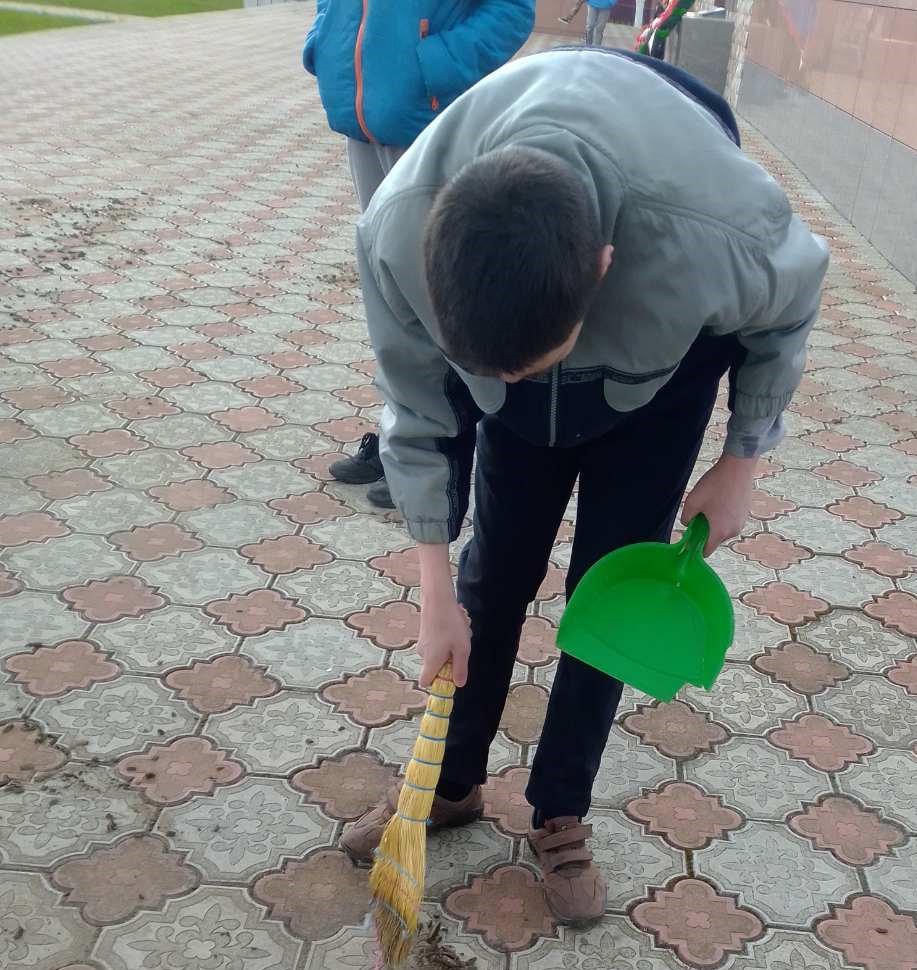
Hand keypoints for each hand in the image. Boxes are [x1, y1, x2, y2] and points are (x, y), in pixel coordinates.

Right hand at [415, 542, 470, 687]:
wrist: (438, 599)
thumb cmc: (451, 624)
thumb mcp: (462, 649)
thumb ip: (460, 669)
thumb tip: (458, 684)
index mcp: (430, 661)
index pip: (426, 682)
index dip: (438, 683)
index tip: (451, 675)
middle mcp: (423, 654)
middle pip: (435, 667)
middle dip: (449, 661)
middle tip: (461, 648)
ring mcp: (423, 642)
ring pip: (438, 653)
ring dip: (450, 647)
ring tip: (460, 633)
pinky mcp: (425, 632)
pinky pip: (437, 642)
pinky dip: (446, 638)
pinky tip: (454, 625)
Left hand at [682, 453, 757, 555]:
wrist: (738, 468)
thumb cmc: (714, 485)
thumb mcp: (692, 501)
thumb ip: (686, 518)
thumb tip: (687, 524)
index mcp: (719, 532)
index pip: (706, 551)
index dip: (695, 547)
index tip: (689, 537)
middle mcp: (733, 531)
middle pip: (715, 540)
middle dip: (705, 532)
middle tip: (698, 515)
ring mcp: (742, 522)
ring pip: (723, 530)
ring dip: (714, 523)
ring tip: (709, 505)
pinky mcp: (746, 513)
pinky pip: (731, 521)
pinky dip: (723, 517)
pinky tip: (719, 501)